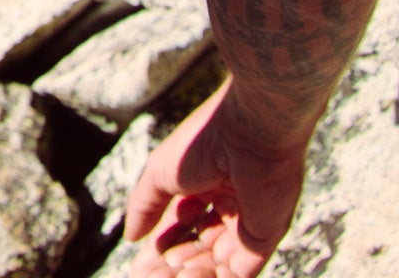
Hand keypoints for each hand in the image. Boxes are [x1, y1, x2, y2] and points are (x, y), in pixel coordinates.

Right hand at [123, 79, 309, 274]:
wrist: (250, 134)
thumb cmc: (200, 143)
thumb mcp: (161, 173)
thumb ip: (145, 205)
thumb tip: (132, 238)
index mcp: (204, 186)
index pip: (181, 223)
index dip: (162, 243)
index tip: (141, 265)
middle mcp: (227, 206)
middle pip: (198, 244)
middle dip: (177, 261)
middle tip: (155, 275)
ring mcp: (247, 223)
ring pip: (217, 260)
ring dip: (195, 271)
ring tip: (172, 275)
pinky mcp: (266, 238)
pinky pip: (241, 270)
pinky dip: (218, 277)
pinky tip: (192, 276)